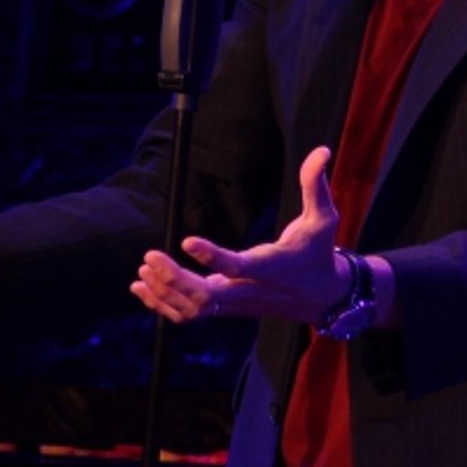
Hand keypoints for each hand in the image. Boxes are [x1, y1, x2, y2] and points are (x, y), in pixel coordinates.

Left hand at [130, 146, 350, 324]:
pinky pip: (191, 315)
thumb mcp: (324, 218)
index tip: (187, 240)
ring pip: (195, 310)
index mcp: (272, 268)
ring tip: (144, 269)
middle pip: (208, 297)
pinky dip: (163, 305)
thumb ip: (316, 185)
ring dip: (165, 293)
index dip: (213, 257)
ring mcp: (237, 304)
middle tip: (150, 257)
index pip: (239, 267)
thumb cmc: (319, 251)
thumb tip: (322, 151)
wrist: (324, 296)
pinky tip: (142, 288)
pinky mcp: (228, 309)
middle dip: (175, 280)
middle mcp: (251, 290)